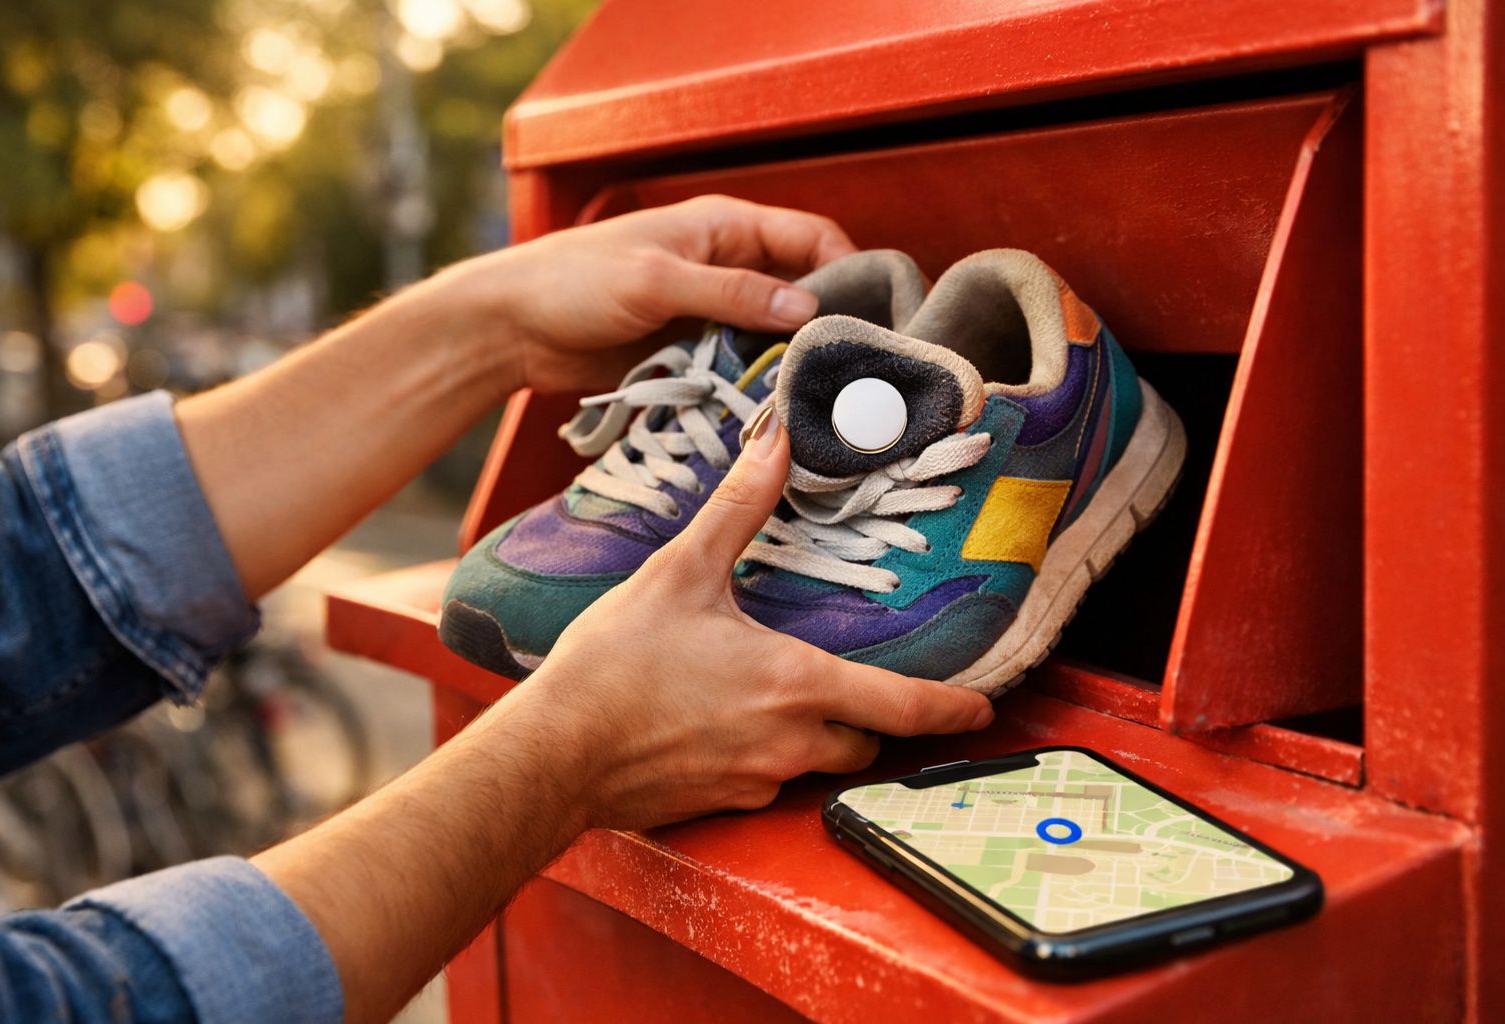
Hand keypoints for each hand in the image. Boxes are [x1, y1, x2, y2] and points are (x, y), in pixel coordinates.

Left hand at [474, 194, 856, 393]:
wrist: (512, 327)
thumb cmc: (574, 282)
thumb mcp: (657, 281)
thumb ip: (732, 292)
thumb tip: (807, 306)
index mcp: (725, 227)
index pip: (812, 238)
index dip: (851, 269)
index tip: (878, 315)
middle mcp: (727, 266)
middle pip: (801, 291)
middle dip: (826, 324)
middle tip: (856, 369)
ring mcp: (711, 312)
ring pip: (774, 336)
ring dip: (791, 362)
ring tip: (823, 398)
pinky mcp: (692, 353)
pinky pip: (740, 368)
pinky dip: (757, 385)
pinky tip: (776, 412)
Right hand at [497, 407, 993, 830]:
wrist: (554, 751)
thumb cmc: (615, 662)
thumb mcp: (681, 571)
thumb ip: (740, 509)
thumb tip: (776, 443)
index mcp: (795, 684)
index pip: (905, 706)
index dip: (953, 710)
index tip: (983, 711)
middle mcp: (789, 743)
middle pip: (866, 741)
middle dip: (873, 718)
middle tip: (862, 688)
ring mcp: (755, 782)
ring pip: (818, 765)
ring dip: (819, 737)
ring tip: (782, 698)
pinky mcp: (720, 805)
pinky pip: (767, 784)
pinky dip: (765, 757)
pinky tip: (723, 725)